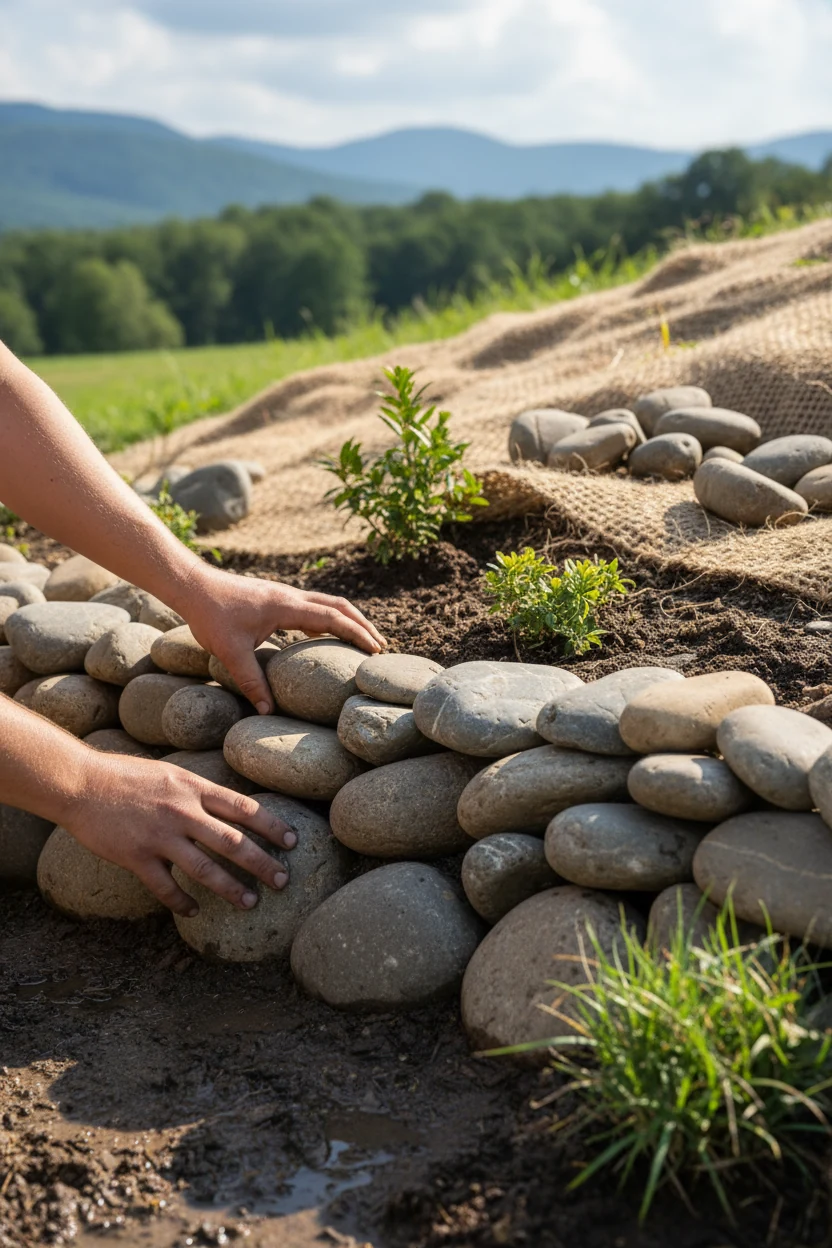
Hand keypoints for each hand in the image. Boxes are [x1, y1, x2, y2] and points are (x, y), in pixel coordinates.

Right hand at [64, 751, 297, 915]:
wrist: (80, 783)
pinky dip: (182, 902)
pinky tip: (194, 911)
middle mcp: (182, 811)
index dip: (272, 826)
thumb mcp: (171, 772)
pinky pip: (166, 887)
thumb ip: (198, 791)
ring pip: (206, 869)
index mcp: (193, 787)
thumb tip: (228, 807)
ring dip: (231, 889)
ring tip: (250, 903)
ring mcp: (160, 836)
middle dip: (263, 863)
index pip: (244, 808)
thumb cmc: (125, 775)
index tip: (292, 841)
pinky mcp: (137, 857)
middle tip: (283, 880)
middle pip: (233, 841)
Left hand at [180, 564, 385, 713]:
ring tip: (361, 641)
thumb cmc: (211, 615)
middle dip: (362, 625)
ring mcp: (284, 595)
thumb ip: (251, 682)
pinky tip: (324, 636)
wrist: (193, 586)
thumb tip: (268, 711)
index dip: (357, 633)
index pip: (333, 618)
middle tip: (380, 647)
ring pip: (327, 603)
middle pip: (339, 606)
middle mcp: (291, 596)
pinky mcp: (276, 598)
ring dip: (347, 620)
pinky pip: (311, 607)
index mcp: (287, 606)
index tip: (376, 650)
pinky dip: (327, 619)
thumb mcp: (230, 652)